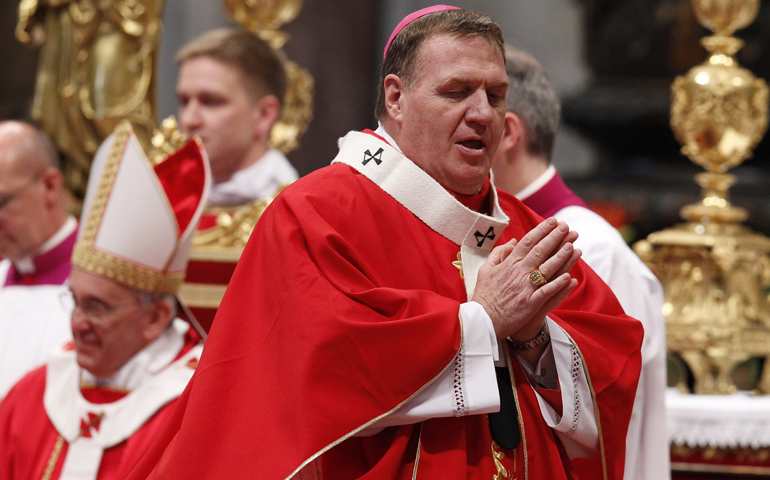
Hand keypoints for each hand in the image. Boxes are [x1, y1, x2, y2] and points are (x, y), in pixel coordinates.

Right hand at [471, 217, 581, 339]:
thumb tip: (513, 241)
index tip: (553, 221)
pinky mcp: (529, 303)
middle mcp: (518, 273)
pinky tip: (569, 277)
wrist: (482, 320)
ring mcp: (525, 288)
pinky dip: (557, 284)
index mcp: (508, 264)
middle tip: (566, 226)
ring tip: (572, 245)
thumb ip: (499, 253)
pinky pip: (546, 292)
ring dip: (560, 257)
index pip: (527, 242)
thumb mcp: (485, 269)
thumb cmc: (484, 295)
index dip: (541, 230)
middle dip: (554, 237)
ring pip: (546, 269)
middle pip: (539, 251)